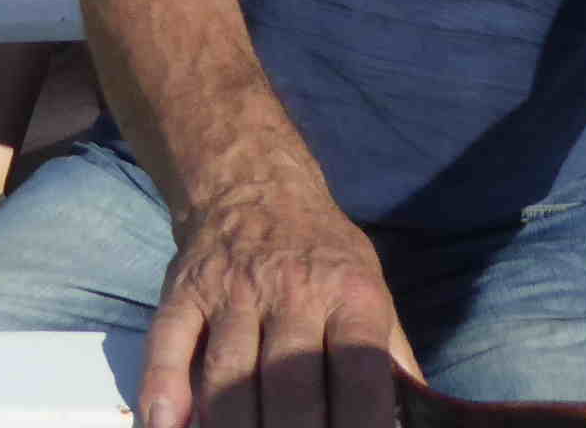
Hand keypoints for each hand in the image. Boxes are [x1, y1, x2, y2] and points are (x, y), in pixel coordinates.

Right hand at [141, 187, 416, 427]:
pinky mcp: (183, 291)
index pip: (358, 371)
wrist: (251, 183)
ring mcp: (230, 293)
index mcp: (348, 295)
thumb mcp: (370, 288)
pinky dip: (164, 390)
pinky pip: (167, 345)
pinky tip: (168, 426)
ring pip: (229, 376)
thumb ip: (390, 356)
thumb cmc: (322, 252)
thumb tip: (422, 418)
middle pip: (289, 386)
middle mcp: (289, 292)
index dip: (360, 425)